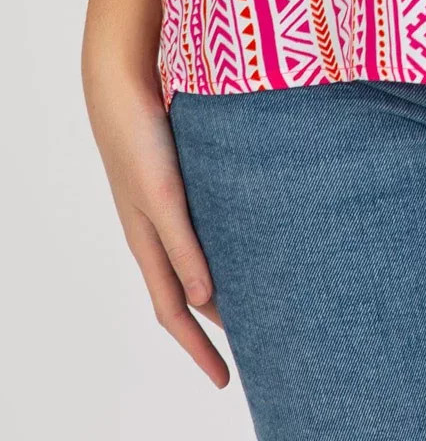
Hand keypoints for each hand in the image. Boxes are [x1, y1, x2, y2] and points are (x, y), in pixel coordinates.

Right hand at [81, 51, 229, 387]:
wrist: (125, 81)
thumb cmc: (141, 137)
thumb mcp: (164, 195)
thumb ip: (183, 244)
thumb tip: (204, 300)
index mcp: (150, 241)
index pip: (176, 312)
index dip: (199, 349)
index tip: (226, 381)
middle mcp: (158, 230)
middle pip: (189, 293)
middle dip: (217, 327)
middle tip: (258, 349)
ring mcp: (169, 205)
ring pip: (199, 260)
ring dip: (225, 286)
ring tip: (263, 302)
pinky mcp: (181, 177)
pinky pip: (205, 225)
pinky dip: (226, 246)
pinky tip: (252, 239)